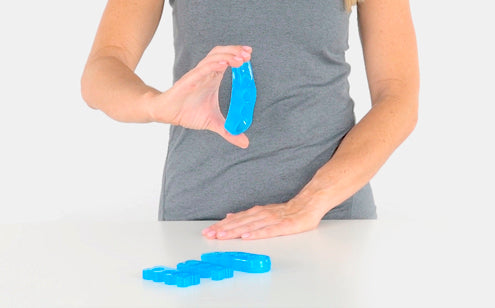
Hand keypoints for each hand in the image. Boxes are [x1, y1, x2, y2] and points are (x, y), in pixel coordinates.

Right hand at [149, 45, 252, 147]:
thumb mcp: (213, 122)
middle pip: (222, 54)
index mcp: (212, 78)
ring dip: (227, 56)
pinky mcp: (188, 81)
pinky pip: (202, 70)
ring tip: (240, 59)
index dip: (237, 55)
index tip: (249, 56)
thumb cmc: (188, 113)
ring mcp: (197, 75)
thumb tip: (245, 143)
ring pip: (213, 58)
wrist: (167, 114)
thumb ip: (229, 131)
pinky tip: (224, 64)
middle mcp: (206, 73)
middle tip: (249, 54)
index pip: (227, 60)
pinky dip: (213, 65)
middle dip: (235, 51)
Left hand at [201, 198, 325, 239]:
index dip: (221, 225)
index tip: (208, 231)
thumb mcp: (264, 211)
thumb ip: (247, 215)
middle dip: (223, 229)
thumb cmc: (287, 211)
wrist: (309, 204)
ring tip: (222, 236)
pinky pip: (268, 230)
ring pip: (250, 226)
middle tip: (210, 234)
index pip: (236, 220)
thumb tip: (229, 217)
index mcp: (257, 212)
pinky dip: (256, 233)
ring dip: (235, 231)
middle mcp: (262, 214)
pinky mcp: (284, 226)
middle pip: (240, 222)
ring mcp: (273, 219)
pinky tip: (247, 237)